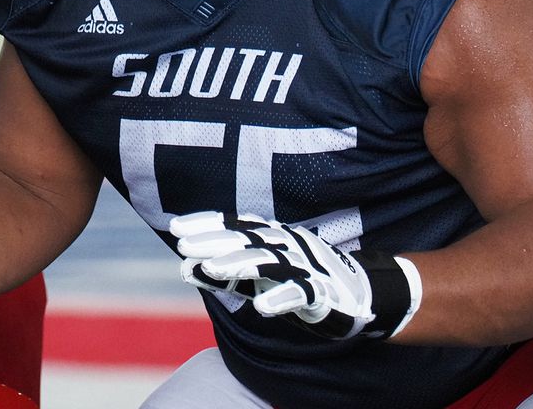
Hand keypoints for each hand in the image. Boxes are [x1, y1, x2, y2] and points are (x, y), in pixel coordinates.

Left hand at [171, 211, 376, 337]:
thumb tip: (185, 269)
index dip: (207, 224)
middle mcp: (284, 245)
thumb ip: (225, 274)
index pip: (234, 225)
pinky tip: (260, 307)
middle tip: (183, 245)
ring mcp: (303, 267)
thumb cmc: (299, 279)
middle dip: (213, 242)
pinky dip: (279, 299)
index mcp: (271, 237)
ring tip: (211, 269)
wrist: (356, 293)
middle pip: (245, 241)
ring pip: (266, 265)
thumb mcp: (258, 275)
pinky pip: (298, 295)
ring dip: (238, 266)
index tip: (176, 226)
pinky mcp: (319, 293)